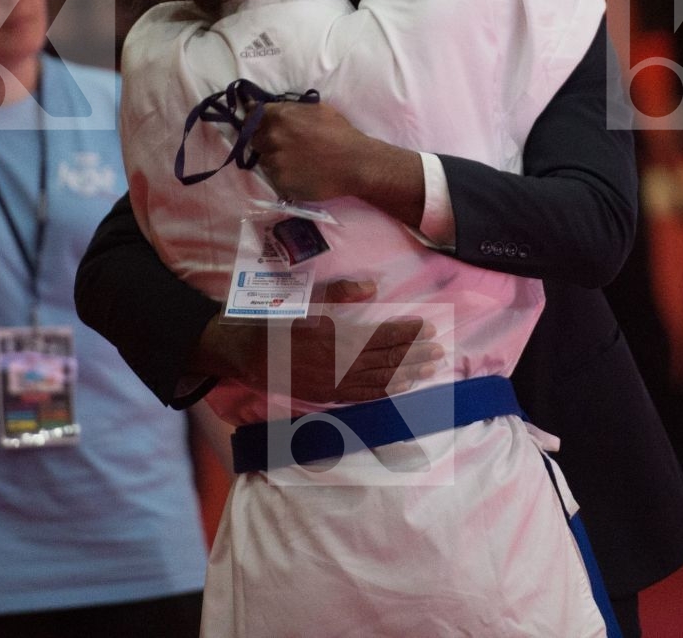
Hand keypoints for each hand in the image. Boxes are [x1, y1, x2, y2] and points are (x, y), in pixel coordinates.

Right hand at [247, 279, 444, 403]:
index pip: (380, 336)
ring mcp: (333, 383)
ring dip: (406, 374)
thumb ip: (338, 293)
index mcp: (335, 337)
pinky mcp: (326, 394)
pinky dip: (385, 391)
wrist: (244, 354)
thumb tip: (372, 286)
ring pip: (378, 380)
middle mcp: (338, 363)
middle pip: (385, 360)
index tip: (426, 329)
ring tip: (429, 369)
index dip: (405, 334)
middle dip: (414, 356)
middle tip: (439, 351)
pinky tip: (401, 386)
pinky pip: (362, 395)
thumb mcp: (303, 299)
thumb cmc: (274, 321)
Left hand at [250, 101, 374, 201]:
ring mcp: (274, 161)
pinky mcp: (280, 182)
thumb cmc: (340, 132)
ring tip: (294, 161)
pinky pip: (274, 176)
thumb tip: (270, 108)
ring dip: (274, 158)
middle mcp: (272, 137)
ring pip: (264, 159)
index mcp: (279, 116)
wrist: (355, 163)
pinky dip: (283, 175)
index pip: (253, 115)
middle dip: (265, 140)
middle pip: (255, 138)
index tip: (260, 124)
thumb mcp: (316, 109)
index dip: (256, 120)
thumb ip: (290, 108)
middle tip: (283, 145)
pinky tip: (299, 172)